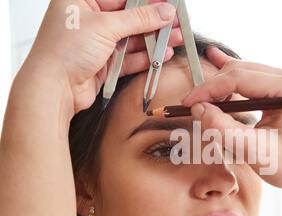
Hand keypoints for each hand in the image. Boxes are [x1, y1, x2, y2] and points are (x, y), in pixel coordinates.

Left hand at [25, 0, 182, 114]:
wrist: (53, 88)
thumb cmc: (62, 52)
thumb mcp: (105, 26)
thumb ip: (138, 19)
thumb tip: (161, 11)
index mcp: (81, 0)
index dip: (145, 1)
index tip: (166, 2)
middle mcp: (88, 20)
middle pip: (129, 17)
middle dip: (154, 20)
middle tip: (174, 21)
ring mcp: (96, 43)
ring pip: (132, 38)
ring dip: (154, 40)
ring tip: (174, 38)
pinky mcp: (103, 63)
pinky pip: (129, 57)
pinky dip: (146, 57)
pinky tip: (162, 53)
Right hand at [183, 48, 281, 195]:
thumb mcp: (257, 152)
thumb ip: (225, 131)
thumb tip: (198, 109)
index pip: (238, 78)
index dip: (208, 90)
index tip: (187, 104)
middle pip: (237, 72)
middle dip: (211, 89)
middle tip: (190, 108)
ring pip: (239, 74)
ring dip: (218, 88)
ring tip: (201, 105)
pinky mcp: (279, 88)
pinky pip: (248, 78)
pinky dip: (229, 79)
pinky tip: (214, 58)